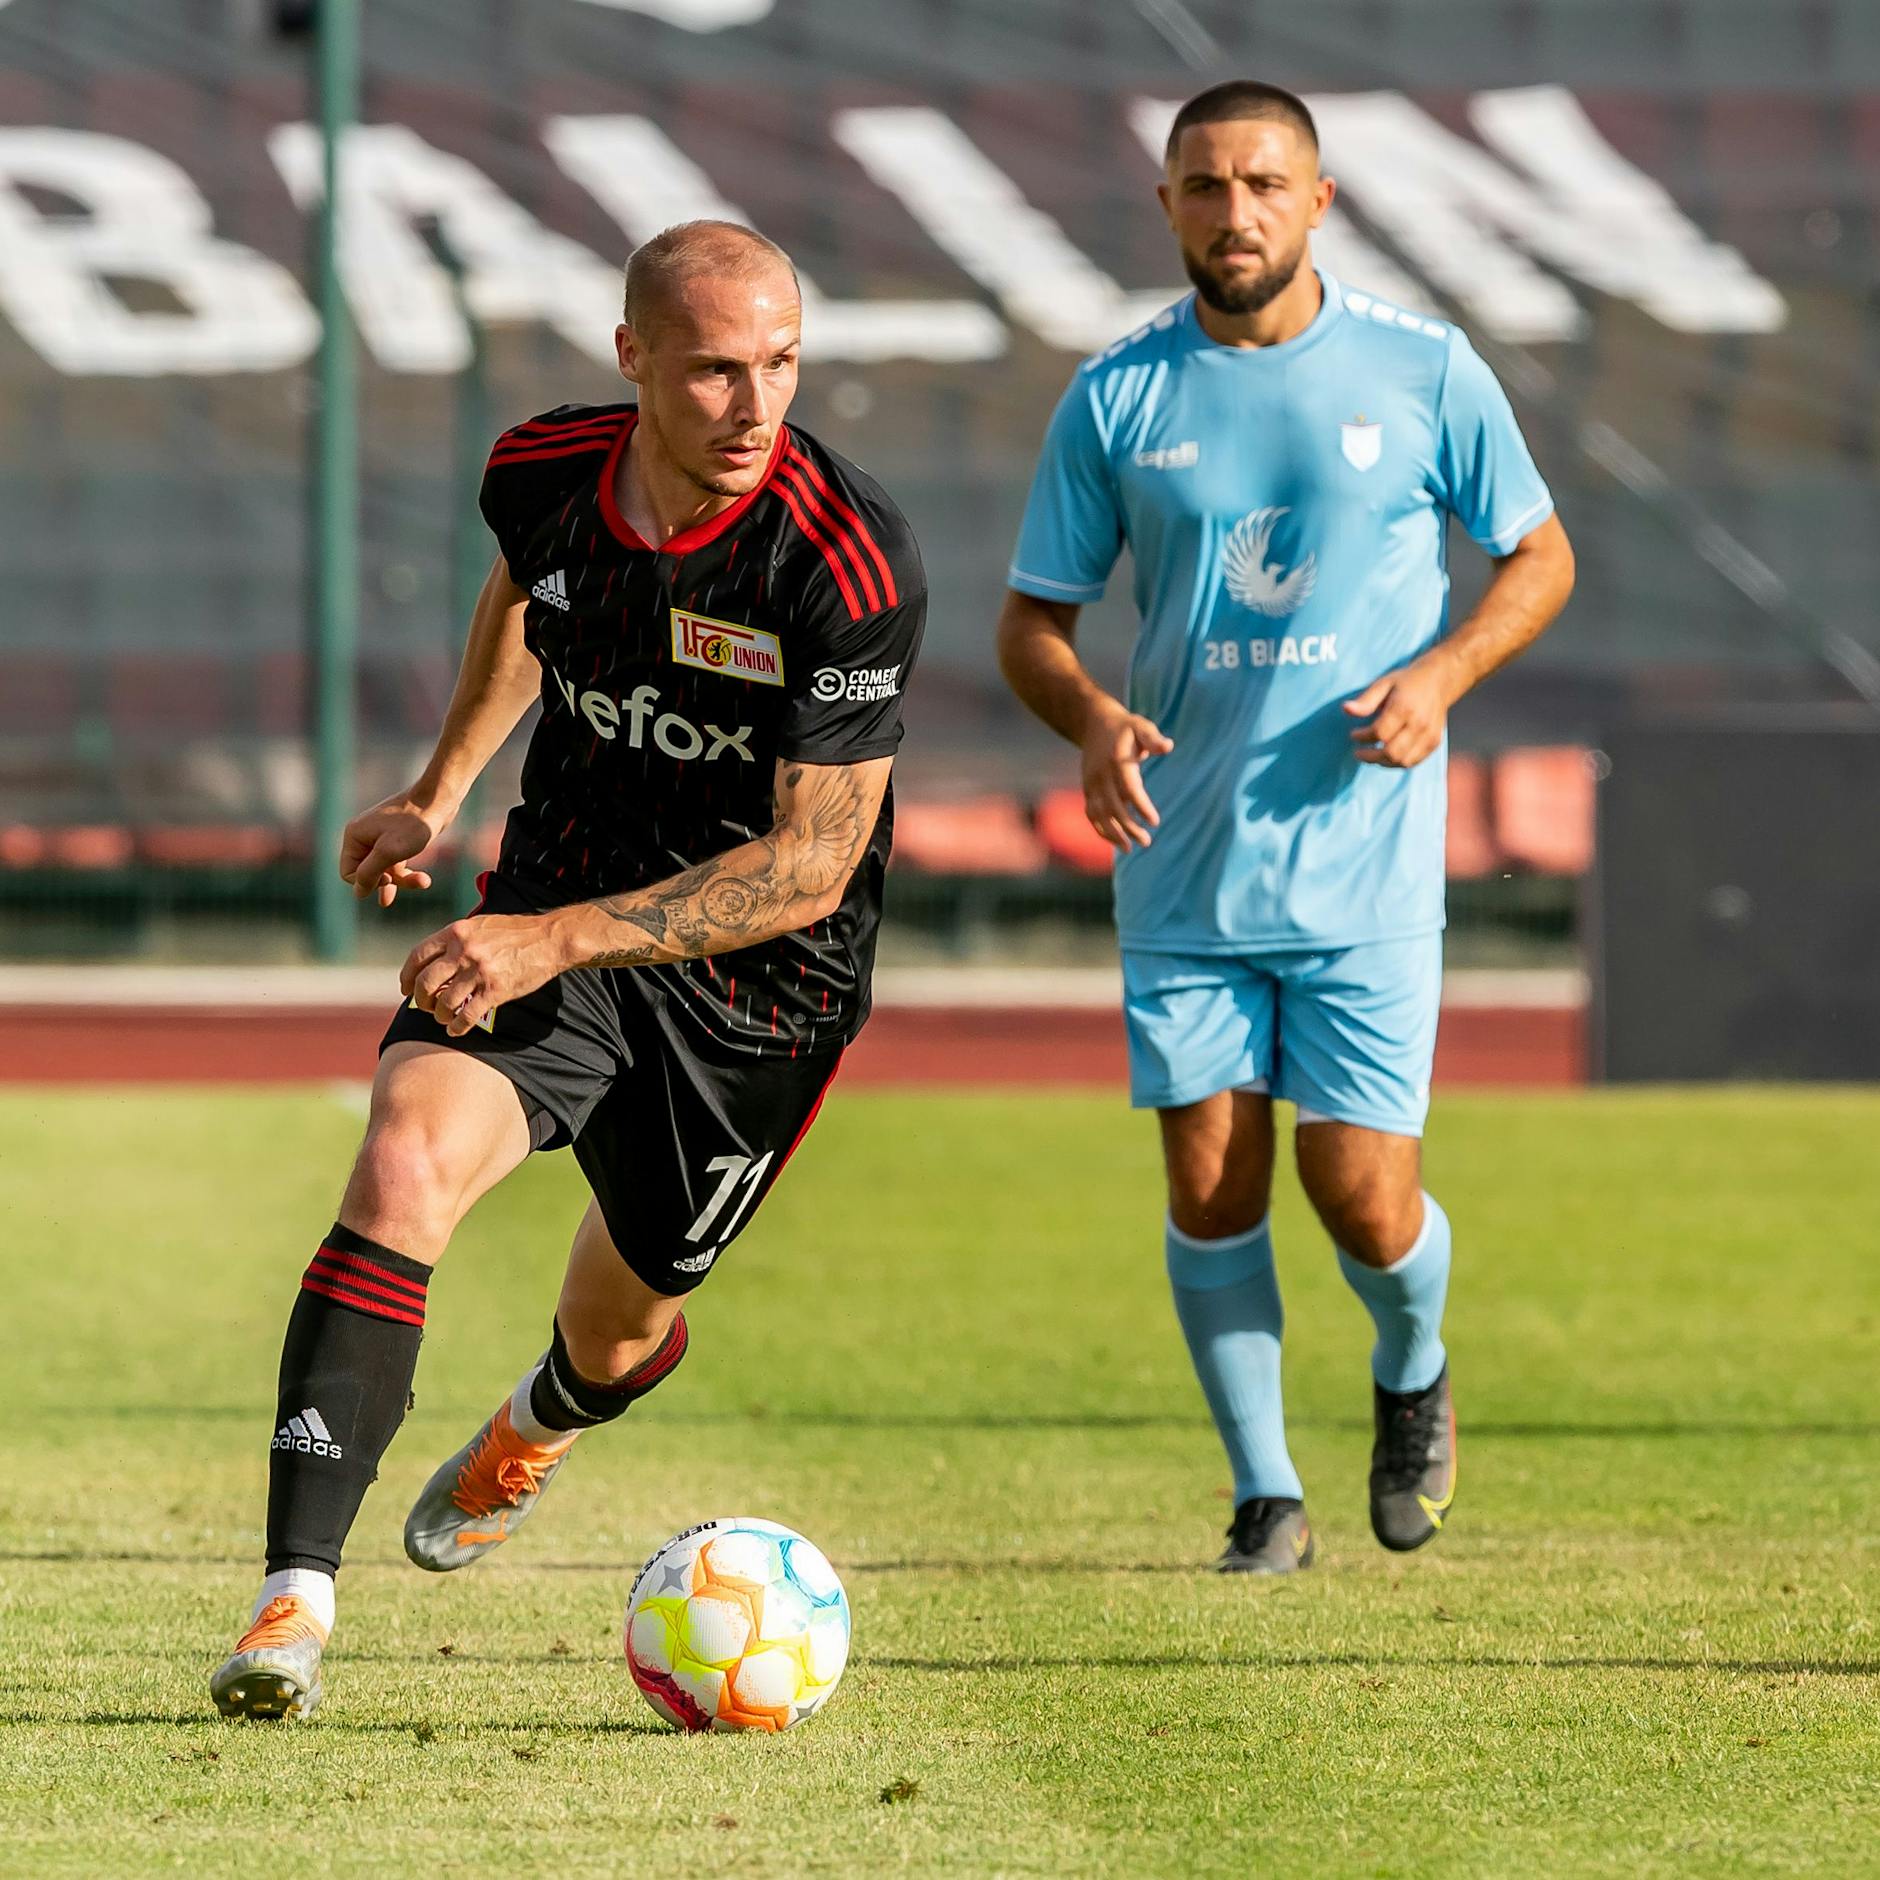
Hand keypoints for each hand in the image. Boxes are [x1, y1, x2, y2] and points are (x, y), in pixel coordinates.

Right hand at [341, 794, 448, 906]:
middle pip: (369, 874)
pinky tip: (422, 880)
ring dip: (404, 879)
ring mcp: (380, 838)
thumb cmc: (414, 823)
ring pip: (385, 871)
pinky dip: (408, 872)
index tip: (389, 878)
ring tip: (424, 882)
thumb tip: (358, 893)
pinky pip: (396, 864)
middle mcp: (364, 837)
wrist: (439, 799)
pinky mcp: (397, 840)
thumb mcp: (389, 852)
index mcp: (354, 836)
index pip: (349, 873)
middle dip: (391, 882)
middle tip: (413, 882)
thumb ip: (369, 873)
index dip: (367, 882)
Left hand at [399, 913, 566, 1037]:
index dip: (407, 976)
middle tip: (424, 1007)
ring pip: (445, 1002)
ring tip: (443, 1018)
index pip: (418, 957)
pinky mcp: (496, 990)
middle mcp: (464, 951)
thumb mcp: (480, 925)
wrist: (550, 940)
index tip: (405, 988)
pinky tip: (455, 1030)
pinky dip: (457, 1027)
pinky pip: (468, 1015)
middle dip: (420, 1000)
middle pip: (425, 983)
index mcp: (456, 933)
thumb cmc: (516, 932)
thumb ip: (457, 939)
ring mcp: (479, 972)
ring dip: (439, 1015)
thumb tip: (434, 961)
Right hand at [1081, 702, 1174, 850]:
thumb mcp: (1141, 726)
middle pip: (1114, 807)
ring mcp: (1091, 784)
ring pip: (1099, 815)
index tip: (1155, 822)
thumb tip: (1168, 746)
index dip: (1141, 806)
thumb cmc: (1126, 728)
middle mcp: (1101, 775)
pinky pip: (1091, 814)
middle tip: (1147, 842)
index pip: (1129, 788)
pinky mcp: (1087, 790)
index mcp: (1116, 761)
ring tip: (1129, 849)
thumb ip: (1153, 738)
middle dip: (1129, 827)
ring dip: (1112, 834)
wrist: (1095, 723)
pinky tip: (1116, 841)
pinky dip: (1100, 830)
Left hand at [1342, 657, 1457, 768]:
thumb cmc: (1406, 682)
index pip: (1379, 732)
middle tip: (1358, 752)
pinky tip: (1386, 756)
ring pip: (1402, 761)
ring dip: (1382, 762)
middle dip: (1370, 756)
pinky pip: (1413, 761)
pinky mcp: (1434, 742)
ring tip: (1371, 755)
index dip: (1363, 737)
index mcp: (1405, 707)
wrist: (1439, 681)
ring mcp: (1429, 735)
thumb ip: (1366, 700)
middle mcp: (1419, 724)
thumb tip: (1346, 710)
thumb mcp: (1383, 684)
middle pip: (1391, 752)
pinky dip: (1396, 762)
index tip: (1353, 734)